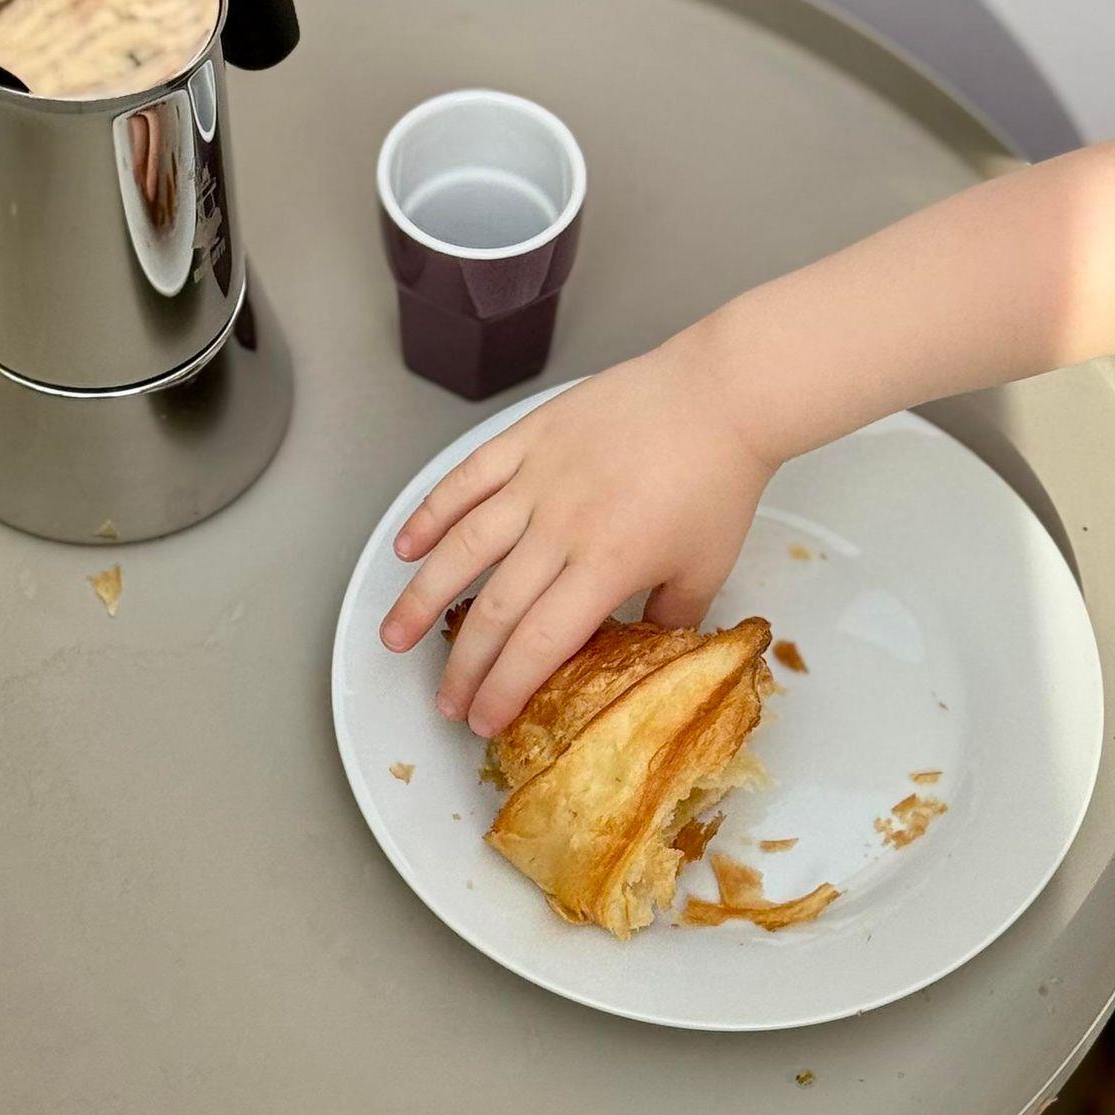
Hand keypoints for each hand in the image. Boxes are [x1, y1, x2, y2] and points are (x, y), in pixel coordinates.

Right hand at [379, 341, 774, 736]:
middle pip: (495, 610)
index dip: (505, 688)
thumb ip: (668, 619)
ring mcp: (538, 479)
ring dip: (422, 598)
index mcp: (606, 566)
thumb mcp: (706, 569)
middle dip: (463, 666)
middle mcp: (561, 527)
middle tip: (444, 700)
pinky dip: (431, 513)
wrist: (721, 395)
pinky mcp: (529, 438)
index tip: (485, 718)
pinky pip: (467, 479)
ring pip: (463, 548)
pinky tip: (406, 547)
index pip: (540, 644)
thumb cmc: (719, 480)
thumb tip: (645, 651)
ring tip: (393, 637)